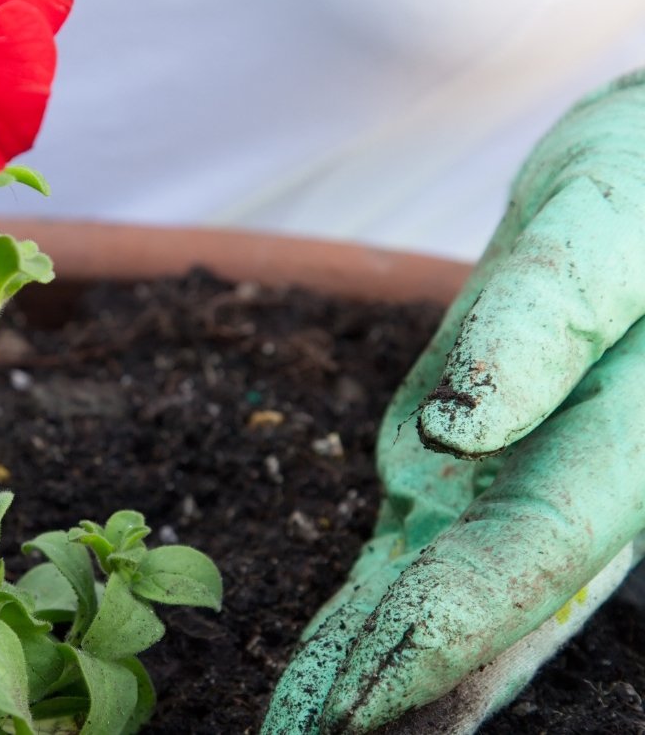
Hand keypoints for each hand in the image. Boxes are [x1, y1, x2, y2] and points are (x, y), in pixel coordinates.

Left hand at [263, 71, 644, 732]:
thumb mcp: (602, 224)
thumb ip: (538, 320)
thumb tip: (453, 425)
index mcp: (622, 446)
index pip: (521, 561)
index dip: (438, 637)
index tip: (350, 706)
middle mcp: (571, 486)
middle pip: (476, 606)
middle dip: (386, 685)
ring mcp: (516, 481)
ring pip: (444, 594)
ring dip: (372, 666)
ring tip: (296, 730)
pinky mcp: (474, 462)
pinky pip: (425, 551)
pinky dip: (378, 611)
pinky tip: (335, 666)